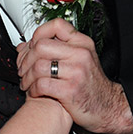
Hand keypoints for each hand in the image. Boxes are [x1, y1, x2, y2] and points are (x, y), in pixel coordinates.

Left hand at [17, 19, 132, 133]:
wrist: (109, 108)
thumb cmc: (92, 86)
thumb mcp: (80, 60)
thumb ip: (56, 50)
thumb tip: (25, 46)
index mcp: (82, 44)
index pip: (56, 25)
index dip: (39, 33)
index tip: (32, 45)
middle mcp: (80, 54)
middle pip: (41, 46)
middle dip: (26, 58)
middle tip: (23, 68)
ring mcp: (76, 72)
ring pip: (38, 66)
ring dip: (27, 77)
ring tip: (26, 83)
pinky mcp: (70, 90)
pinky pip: (42, 84)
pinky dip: (33, 89)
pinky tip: (34, 92)